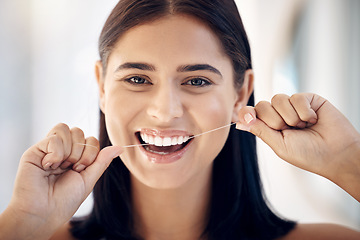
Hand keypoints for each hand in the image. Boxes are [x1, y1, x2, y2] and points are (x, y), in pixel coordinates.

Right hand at [0, 123, 122, 239]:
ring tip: (61, 167)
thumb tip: (120, 147)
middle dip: (81, 152)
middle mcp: (62, 151)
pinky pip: (54, 137)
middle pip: (79, 131)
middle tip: (73, 169)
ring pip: (66, 128)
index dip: (91, 152)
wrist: (44, 212)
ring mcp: (48, 149)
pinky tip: (48, 166)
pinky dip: (56, 152)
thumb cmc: (65, 200)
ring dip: (69, 151)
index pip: (90, 139)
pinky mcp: (35, 150)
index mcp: (75, 157)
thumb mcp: (89, 179)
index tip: (81, 169)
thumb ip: (102, 161)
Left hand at [236, 93, 359, 200]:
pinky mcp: (307, 99)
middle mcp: (279, 115)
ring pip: (277, 99)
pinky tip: (314, 120)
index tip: (248, 117)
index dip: (248, 113)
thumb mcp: (279, 145)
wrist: (337, 154)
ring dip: (291, 117)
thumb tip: (239, 122)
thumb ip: (260, 130)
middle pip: (262, 105)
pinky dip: (305, 112)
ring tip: (304, 126)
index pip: (252, 113)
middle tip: (291, 131)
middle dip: (275, 121)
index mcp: (270, 127)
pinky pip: (296, 97)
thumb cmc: (308, 154)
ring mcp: (293, 106)